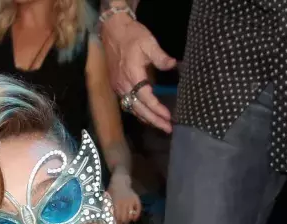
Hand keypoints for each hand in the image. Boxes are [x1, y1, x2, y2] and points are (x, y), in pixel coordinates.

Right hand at [100, 15, 175, 132]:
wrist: (112, 31)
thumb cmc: (132, 36)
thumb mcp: (149, 43)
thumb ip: (161, 57)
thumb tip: (173, 65)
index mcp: (132, 76)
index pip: (147, 99)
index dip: (158, 110)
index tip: (169, 117)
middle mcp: (124, 85)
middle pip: (139, 109)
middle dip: (154, 120)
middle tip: (168, 129)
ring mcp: (118, 87)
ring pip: (133, 108)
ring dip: (146, 118)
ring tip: (159, 125)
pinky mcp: (117, 86)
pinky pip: (128, 104)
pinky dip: (138, 111)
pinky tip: (146, 114)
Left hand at [108, 180, 141, 223]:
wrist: (120, 181)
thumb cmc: (111, 191)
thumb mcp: (107, 199)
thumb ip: (108, 208)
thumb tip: (108, 219)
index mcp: (116, 203)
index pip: (117, 218)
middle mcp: (124, 203)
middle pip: (124, 218)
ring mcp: (131, 201)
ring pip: (131, 215)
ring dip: (128, 221)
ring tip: (125, 222)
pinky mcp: (136, 199)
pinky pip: (138, 209)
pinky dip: (137, 215)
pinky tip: (134, 219)